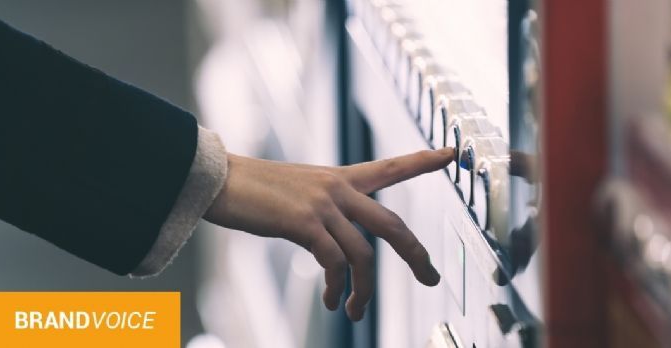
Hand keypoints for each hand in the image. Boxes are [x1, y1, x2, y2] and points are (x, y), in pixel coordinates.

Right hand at [203, 147, 455, 320]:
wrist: (218, 180)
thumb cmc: (254, 189)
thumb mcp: (299, 192)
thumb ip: (326, 211)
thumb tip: (337, 250)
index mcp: (340, 178)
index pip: (391, 167)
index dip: (423, 161)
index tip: (452, 154)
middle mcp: (338, 188)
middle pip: (392, 224)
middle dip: (416, 255)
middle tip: (431, 278)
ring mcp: (322, 205)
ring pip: (363, 255)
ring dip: (363, 290)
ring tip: (354, 311)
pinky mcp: (304, 223)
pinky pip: (335, 263)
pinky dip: (336, 287)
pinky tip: (330, 299)